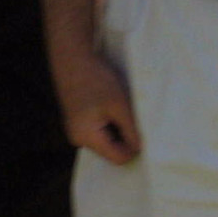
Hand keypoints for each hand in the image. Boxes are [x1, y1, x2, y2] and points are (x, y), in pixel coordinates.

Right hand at [53, 50, 141, 165]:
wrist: (72, 57)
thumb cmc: (95, 79)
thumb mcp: (119, 105)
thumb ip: (131, 130)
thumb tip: (142, 149)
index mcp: (86, 137)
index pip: (118, 159)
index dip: (135, 148)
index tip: (145, 130)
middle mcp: (79, 139)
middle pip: (112, 151)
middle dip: (127, 138)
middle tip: (134, 116)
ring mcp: (77, 130)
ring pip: (108, 140)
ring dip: (119, 128)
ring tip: (122, 108)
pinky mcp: (79, 122)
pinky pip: (101, 131)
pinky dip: (111, 122)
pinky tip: (113, 106)